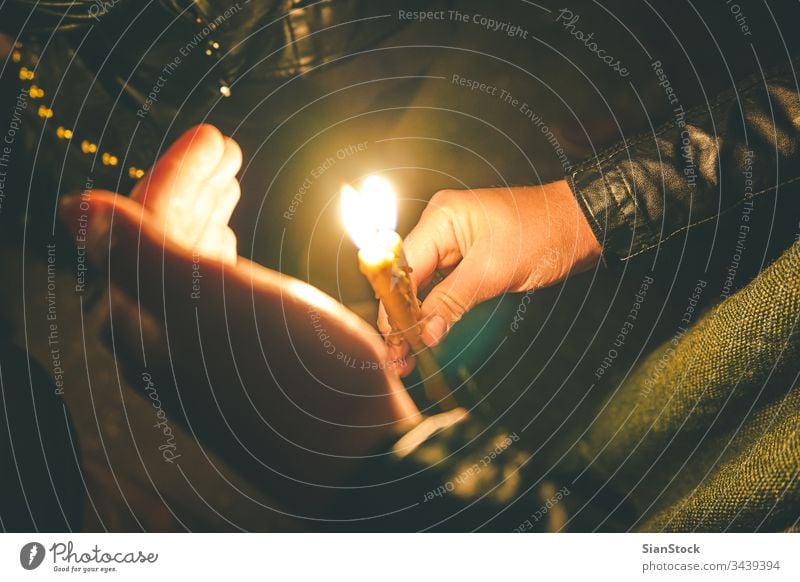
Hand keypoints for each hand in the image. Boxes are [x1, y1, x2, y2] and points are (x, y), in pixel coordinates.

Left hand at [59, 125, 419, 504]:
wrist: (352, 444)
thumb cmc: (293, 373)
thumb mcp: (217, 301)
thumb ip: (140, 252)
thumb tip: (72, 209)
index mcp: (141, 320)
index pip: (138, 227)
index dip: (173, 175)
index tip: (215, 138)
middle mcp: (155, 335)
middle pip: (156, 241)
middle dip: (188, 186)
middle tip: (224, 148)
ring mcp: (190, 347)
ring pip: (183, 260)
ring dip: (204, 211)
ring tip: (230, 179)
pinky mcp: (224, 356)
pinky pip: (207, 288)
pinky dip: (218, 249)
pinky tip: (230, 236)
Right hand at [379, 180, 601, 373]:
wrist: (581, 225)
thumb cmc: (543, 234)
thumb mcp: (494, 271)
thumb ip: (453, 301)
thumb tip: (425, 334)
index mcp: (441, 218)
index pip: (403, 266)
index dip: (395, 305)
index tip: (395, 341)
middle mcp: (441, 228)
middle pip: (407, 278)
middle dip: (401, 318)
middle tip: (397, 359)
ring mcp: (453, 244)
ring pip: (422, 287)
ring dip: (415, 321)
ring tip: (406, 357)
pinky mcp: (467, 259)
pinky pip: (441, 288)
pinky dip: (434, 313)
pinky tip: (426, 337)